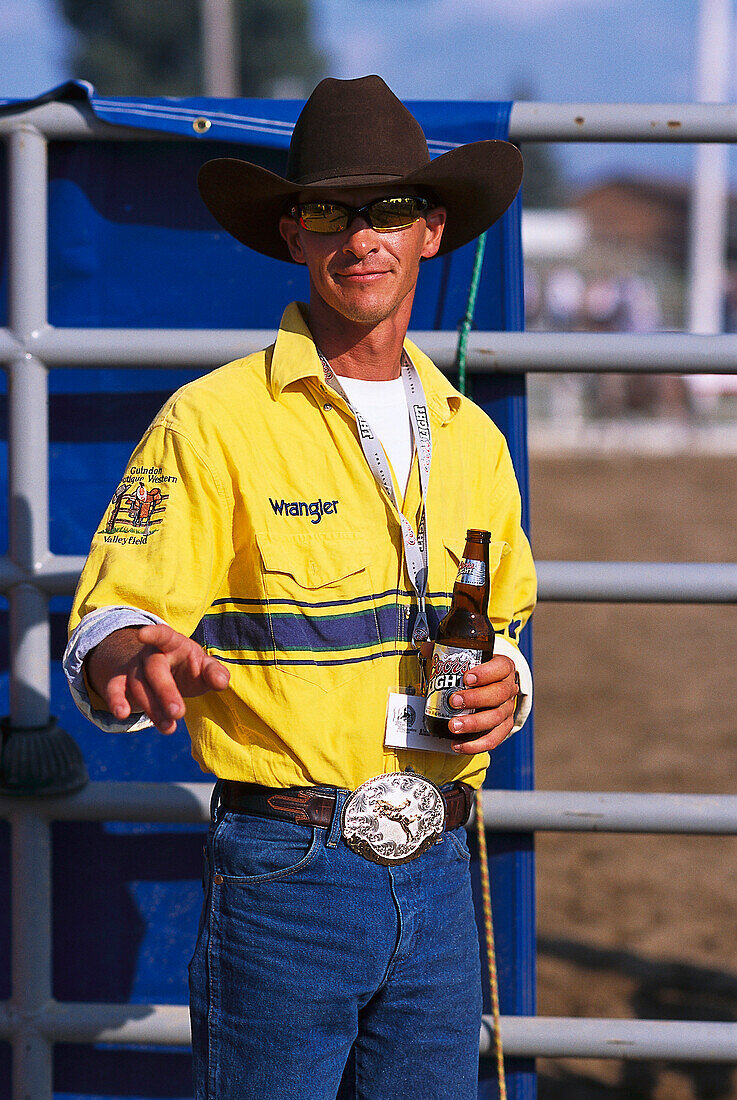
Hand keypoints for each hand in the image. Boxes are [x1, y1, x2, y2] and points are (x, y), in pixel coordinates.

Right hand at [86, 623, 229, 734]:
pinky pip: (114, 689)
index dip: (153, 634)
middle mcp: (149, 653)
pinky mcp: (121, 681)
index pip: (163, 635)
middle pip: (154, 669)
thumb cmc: (188, 667)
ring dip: (152, 708)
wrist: (163, 670)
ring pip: (138, 685)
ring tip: (168, 728)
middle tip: (178, 713)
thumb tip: (221, 682)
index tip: (142, 635)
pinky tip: (122, 714)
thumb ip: (215, 672)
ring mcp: (133, 667)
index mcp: (172, 642)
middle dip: (165, 692)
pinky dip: (115, 700)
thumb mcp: (204, 666)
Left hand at [447, 654, 518, 753]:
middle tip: (454, 701)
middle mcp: (508, 688)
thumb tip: (425, 648)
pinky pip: (494, 739)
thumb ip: (446, 650)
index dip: (486, 673)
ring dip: (473, 723)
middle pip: (498, 694)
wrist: (491, 686)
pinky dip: (476, 745)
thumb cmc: (477, 670)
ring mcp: (507, 709)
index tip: (466, 677)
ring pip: (496, 718)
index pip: (501, 667)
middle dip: (475, 699)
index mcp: (503, 668)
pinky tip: (458, 745)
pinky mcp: (503, 727)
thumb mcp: (466, 657)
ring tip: (453, 726)